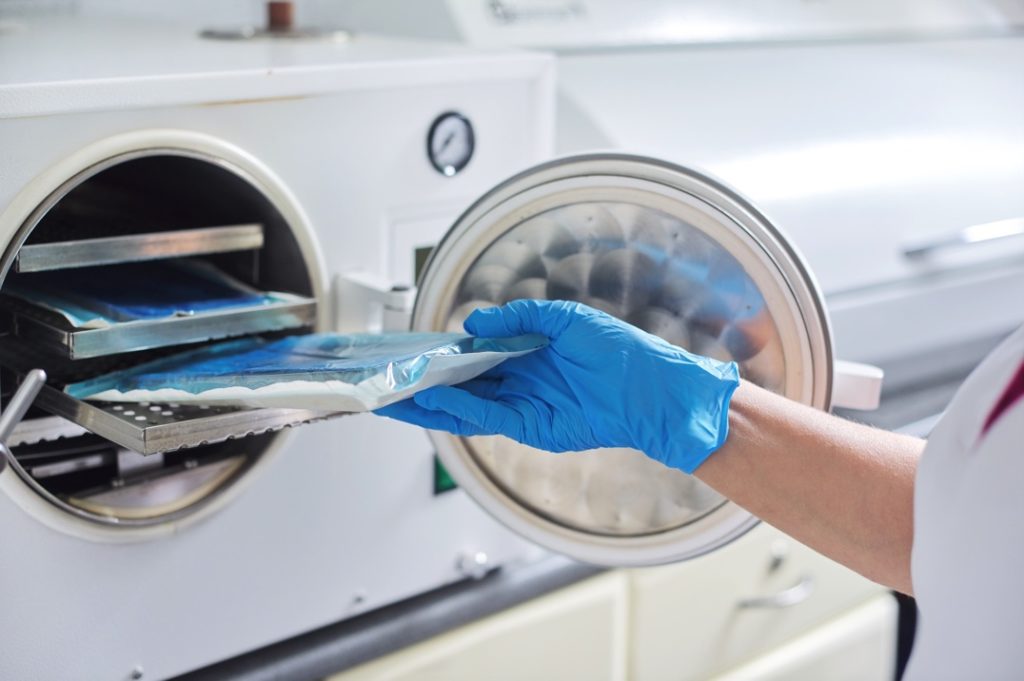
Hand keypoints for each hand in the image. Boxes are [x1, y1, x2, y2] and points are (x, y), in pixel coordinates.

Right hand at [375, 300, 739, 472]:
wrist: (652, 388)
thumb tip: (475, 322)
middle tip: (385, 378)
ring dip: (427, 402)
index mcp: (527, 352)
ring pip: (464, 404)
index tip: (410, 349)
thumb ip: (519, 318)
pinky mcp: (529, 427)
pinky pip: (485, 418)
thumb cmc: (619, 350)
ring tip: (391, 396)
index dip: (441, 352)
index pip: (473, 353)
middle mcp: (519, 380)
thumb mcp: (565, 320)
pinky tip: (430, 401)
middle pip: (460, 382)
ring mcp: (522, 405)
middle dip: (423, 381)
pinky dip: (456, 411)